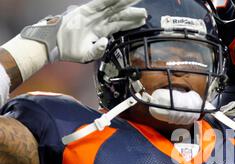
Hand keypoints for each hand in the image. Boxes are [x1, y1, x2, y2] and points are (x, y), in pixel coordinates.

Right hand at [27, 0, 146, 62]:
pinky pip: (100, 3)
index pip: (120, 24)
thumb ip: (98, 50)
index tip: (143, 20)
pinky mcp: (86, 10)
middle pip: (119, 14)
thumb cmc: (69, 49)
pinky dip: (109, 0)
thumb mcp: (87, 54)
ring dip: (124, 3)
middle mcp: (99, 21)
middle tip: (145, 10)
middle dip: (133, 12)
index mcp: (101, 30)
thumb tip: (106, 42)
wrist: (54, 45)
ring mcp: (93, 15)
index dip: (131, 22)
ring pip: (112, 7)